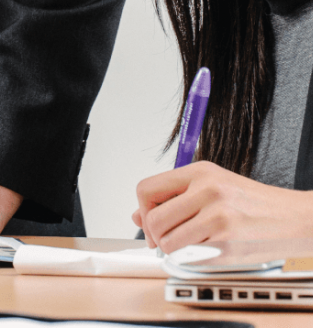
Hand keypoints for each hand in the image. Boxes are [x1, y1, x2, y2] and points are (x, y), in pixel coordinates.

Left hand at [133, 160, 312, 252]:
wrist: (291, 217)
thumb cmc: (251, 202)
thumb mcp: (211, 187)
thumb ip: (174, 198)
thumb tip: (138, 214)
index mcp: (199, 171)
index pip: (147, 188)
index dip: (143, 210)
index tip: (150, 221)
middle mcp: (207, 189)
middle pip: (153, 218)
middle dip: (154, 235)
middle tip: (164, 239)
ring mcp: (217, 215)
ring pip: (168, 240)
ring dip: (171, 248)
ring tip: (188, 243)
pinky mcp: (226, 241)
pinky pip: (189, 256)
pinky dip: (190, 258)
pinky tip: (206, 249)